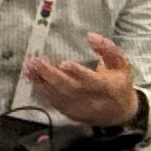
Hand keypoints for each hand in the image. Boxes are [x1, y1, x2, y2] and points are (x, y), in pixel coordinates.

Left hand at [21, 33, 141, 127]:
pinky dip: (43, 92)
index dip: (78, 73)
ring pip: (59, 98)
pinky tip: (34, 81)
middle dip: (51, 75)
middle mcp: (93, 101)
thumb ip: (107, 49)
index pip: (92, 81)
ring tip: (29, 70)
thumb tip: (91, 36)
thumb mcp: (121, 64)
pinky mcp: (72, 114)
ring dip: (42, 84)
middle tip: (36, 63)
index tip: (64, 63)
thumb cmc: (120, 83)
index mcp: (108, 88)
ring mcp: (81, 110)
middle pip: (70, 89)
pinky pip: (55, 104)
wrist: (121, 114)